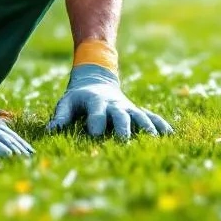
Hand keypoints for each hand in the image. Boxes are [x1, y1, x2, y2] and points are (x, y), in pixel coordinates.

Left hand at [46, 64, 173, 139]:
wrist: (96, 80)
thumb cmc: (78, 97)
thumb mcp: (67, 102)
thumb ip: (60, 116)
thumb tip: (50, 131)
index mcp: (96, 102)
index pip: (96, 113)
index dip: (95, 123)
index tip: (94, 136)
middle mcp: (114, 104)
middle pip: (121, 115)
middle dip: (123, 128)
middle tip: (124, 141)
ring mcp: (128, 107)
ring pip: (140, 116)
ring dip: (147, 127)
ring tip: (154, 140)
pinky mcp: (137, 111)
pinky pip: (152, 117)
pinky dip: (161, 125)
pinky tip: (170, 135)